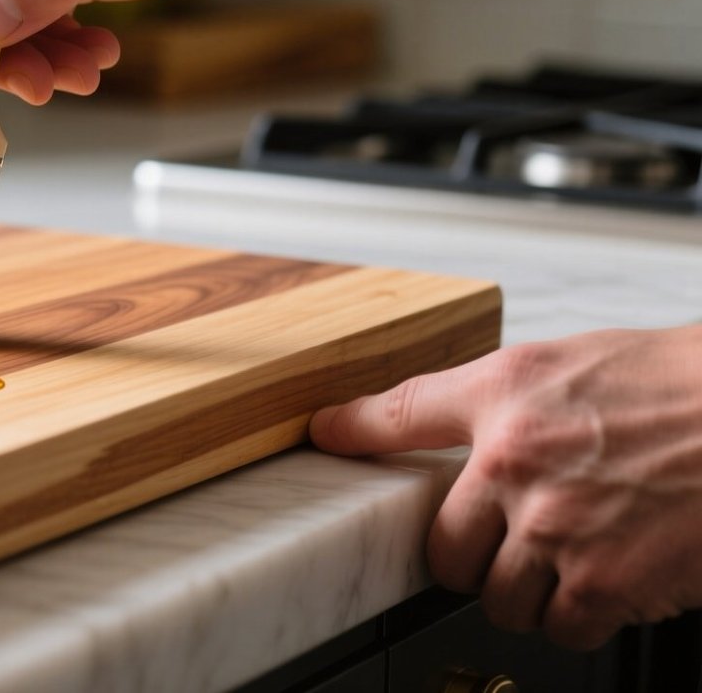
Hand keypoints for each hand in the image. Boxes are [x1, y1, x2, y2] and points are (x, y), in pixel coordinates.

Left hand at [310, 325, 701, 649]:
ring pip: (499, 597)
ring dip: (528, 593)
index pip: (402, 411)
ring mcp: (556, 527)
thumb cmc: (678, 386)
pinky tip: (610, 581)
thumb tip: (463, 421)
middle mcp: (516, 462)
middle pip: (444, 549)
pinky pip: (559, 626)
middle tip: (512, 545)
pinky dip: (579, 618)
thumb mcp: (569, 364)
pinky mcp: (603, 582)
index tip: (324, 434)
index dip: (352, 427)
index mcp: (506, 397)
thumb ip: (502, 395)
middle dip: (474, 558)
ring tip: (572, 561)